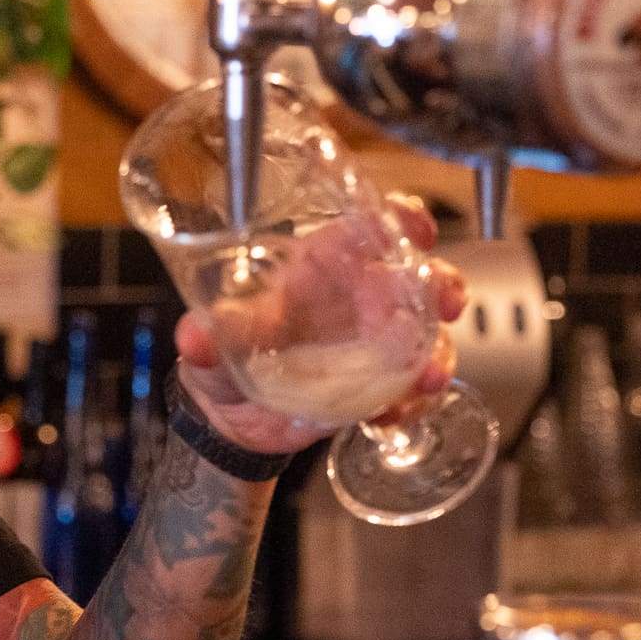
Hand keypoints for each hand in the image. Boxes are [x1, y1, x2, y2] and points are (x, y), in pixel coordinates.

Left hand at [172, 194, 466, 457]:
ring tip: (424, 380)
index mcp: (318, 266)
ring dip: (438, 354)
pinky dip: (415, 402)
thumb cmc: (227, 358)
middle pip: (418, 275)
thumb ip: (209, 335)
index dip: (399, 218)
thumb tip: (195, 336)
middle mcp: (356, 298)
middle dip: (442, 284)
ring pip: (430, 334)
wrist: (235, 420)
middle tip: (445, 305)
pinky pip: (416, 388)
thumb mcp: (215, 344)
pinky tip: (390, 416)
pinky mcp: (382, 385)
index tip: (417, 229)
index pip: (367, 226)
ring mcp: (375, 342)